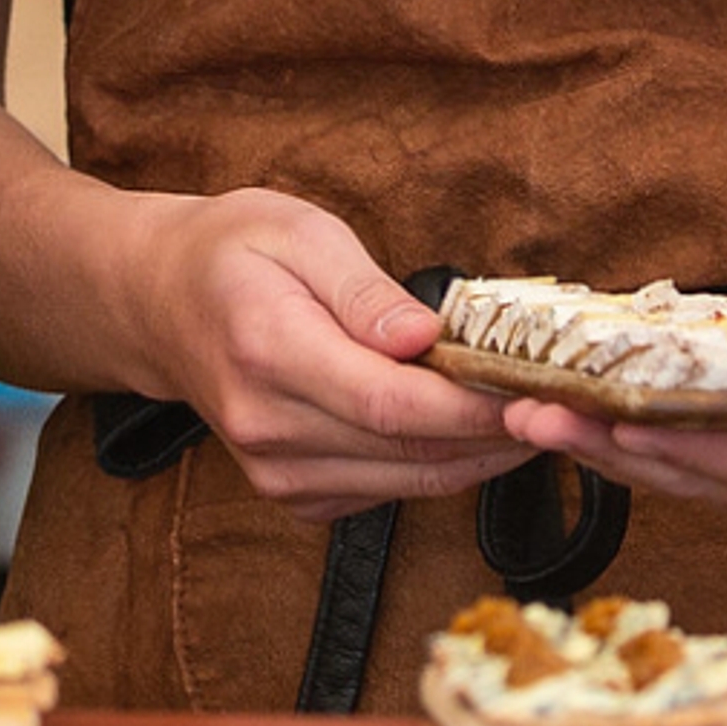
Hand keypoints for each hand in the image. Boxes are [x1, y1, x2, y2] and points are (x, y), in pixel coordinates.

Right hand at [136, 188, 531, 521]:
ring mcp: (276, 473)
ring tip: (542, 416)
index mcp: (269, 353)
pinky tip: (481, 432)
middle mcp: (269, 430)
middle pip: (408, 453)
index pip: (391, 404)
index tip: (538, 393)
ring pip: (407, 483)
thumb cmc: (233, 252)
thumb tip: (425, 337)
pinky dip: (441, 466)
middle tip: (568, 406)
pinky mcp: (293, 494)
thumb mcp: (298, 231)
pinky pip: (387, 491)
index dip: (473, 409)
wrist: (158, 302)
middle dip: (497, 436)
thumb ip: (363, 291)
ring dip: (481, 457)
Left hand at [500, 380, 726, 537]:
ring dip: (602, 445)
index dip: (693, 450)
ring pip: (680, 469)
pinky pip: (693, 453)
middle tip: (527, 412)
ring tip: (523, 409)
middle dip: (609, 447)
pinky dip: (633, 433)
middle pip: (695, 474)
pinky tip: (578, 407)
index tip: (624, 425)